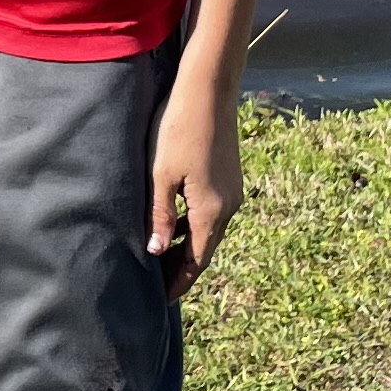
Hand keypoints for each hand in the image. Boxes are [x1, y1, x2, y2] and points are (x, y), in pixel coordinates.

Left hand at [147, 74, 243, 301]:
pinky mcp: (230, 177)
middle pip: (206, 248)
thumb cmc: (178, 128)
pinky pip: (213, 212)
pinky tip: (176, 223)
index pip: (197, 260)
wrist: (208, 90)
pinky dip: (195, 225)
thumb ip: (160, 215)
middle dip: (183, 268)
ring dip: (189, 245)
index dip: (180, 282)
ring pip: (210, 230)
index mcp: (211, 210)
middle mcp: (229, 206)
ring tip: (163, 257)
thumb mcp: (161, 175)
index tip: (163, 300)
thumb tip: (157, 252)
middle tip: (158, 285)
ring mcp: (233, 191)